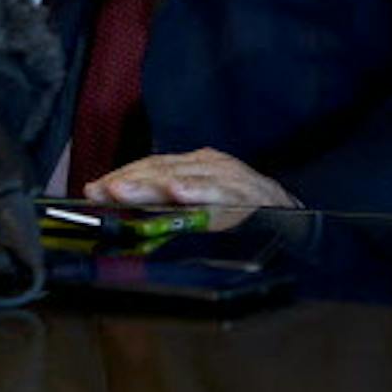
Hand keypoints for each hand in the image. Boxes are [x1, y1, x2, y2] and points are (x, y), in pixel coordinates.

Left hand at [85, 148, 299, 209]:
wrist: (298, 224)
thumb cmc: (242, 215)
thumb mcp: (201, 207)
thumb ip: (163, 209)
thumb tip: (117, 215)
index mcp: (194, 168)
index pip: (150, 168)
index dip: (122, 178)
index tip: (93, 192)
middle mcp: (209, 167)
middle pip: (162, 171)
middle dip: (129, 182)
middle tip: (102, 191)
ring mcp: (231, 179)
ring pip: (185, 179)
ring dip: (152, 186)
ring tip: (124, 190)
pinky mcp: (253, 195)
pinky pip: (222, 194)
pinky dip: (199, 193)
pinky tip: (180, 194)